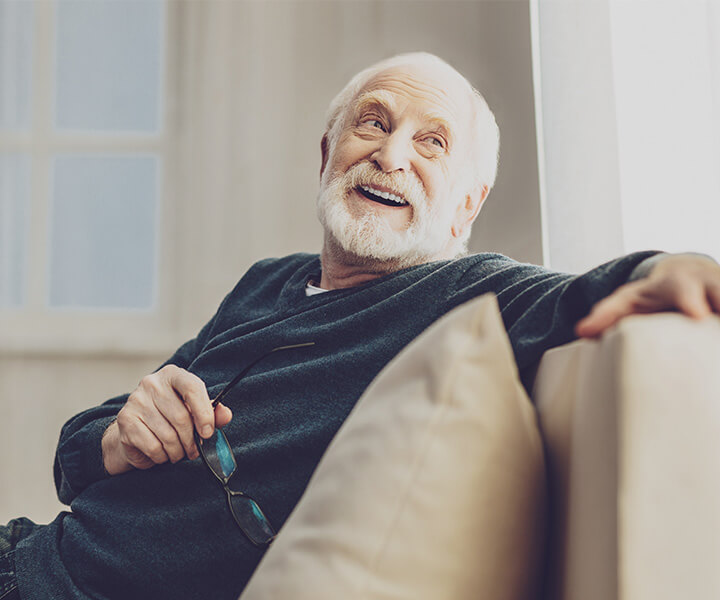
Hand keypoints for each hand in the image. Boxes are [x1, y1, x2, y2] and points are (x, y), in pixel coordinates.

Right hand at [102, 365, 232, 474]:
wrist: (135, 431)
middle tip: (193, 450)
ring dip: (178, 451)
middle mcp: (152, 383)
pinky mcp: (126, 421)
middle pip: (181, 417)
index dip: (204, 413)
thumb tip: (226, 415)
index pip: (192, 387)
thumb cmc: (170, 419)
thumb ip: (212, 413)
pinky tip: (162, 453)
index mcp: (173, 375)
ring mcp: (136, 401)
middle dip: (191, 440)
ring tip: (178, 452)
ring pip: (168, 435)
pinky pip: (153, 446)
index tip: (208, 432)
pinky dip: (162, 456)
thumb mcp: (195, 412)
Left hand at [576, 254, 719, 337]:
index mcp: (677, 284)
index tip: (699, 316)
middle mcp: (709, 284)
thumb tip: (581, 331)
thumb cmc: (652, 295)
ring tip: (719, 345)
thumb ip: (606, 315)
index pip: (683, 291)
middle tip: (715, 323)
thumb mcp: (628, 300)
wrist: (688, 272)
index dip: (691, 301)